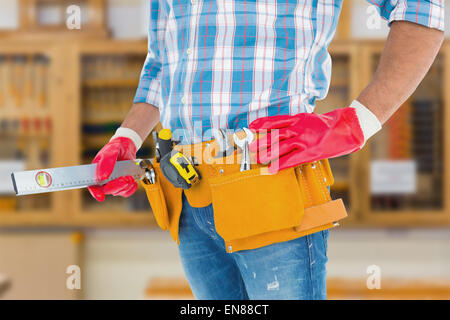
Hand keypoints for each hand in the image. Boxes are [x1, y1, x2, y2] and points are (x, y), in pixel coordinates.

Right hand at [88, 137, 137, 201]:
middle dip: (116, 186)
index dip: (95, 192)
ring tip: (130, 176)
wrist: (126, 148)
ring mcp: (113, 183)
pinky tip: (133, 182)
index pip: (92, 185)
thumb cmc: (115, 148)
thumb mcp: (110, 152)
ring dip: (125, 186)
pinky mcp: (123, 185)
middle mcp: (103, 180)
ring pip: (118, 192)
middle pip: (106, 190)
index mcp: (95, 172)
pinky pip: (126, 192)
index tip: (100, 196)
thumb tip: (102, 177)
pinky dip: (131, 189)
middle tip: (124, 178)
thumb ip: (106, 162)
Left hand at [249, 107, 365, 173]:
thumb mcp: (310, 119)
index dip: (262, 123)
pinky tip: (272, 169)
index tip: (250, 127)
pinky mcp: (312, 151)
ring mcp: (305, 139)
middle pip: (275, 134)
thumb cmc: (329, 125)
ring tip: (256, 158)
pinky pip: (293, 158)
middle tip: (248, 146)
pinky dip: (281, 164)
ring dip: (267, 153)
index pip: (276, 120)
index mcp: (299, 118)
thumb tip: (282, 132)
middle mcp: (299, 127)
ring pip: (281, 146)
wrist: (349, 126)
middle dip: (260, 141)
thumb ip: (296, 125)